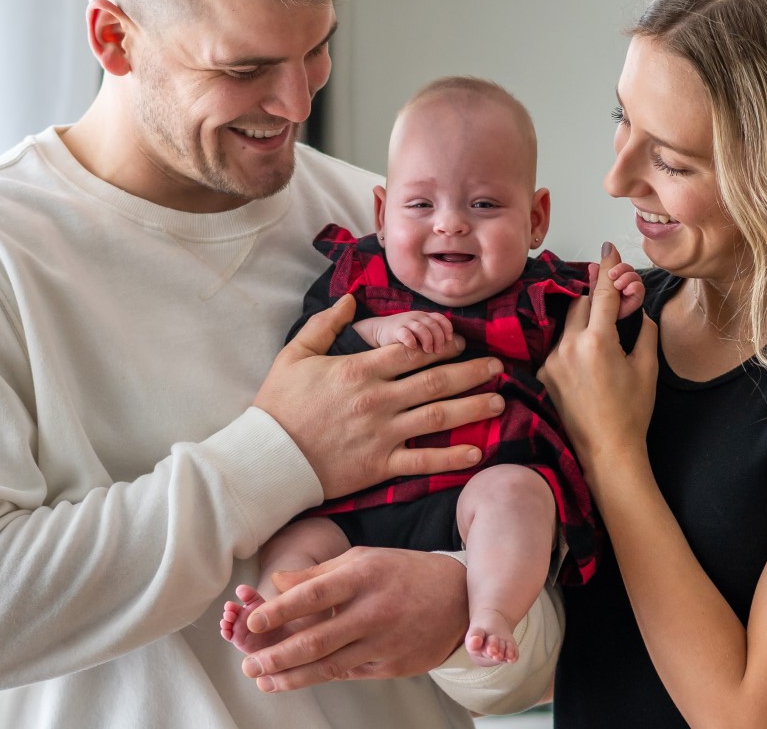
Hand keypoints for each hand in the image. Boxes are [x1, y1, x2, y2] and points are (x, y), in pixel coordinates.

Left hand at [238, 547, 467, 691]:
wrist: (459, 599)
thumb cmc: (404, 573)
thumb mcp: (363, 559)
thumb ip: (318, 573)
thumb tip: (276, 581)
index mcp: (363, 575)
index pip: (314, 595)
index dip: (280, 610)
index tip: (254, 623)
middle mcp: (373, 609)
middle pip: (317, 639)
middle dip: (277, 655)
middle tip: (249, 664)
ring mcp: (384, 641)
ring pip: (329, 665)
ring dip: (292, 677)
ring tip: (265, 681)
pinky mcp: (393, 666)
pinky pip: (350, 673)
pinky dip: (321, 677)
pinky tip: (299, 679)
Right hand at [254, 295, 503, 498]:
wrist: (268, 459)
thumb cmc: (278, 406)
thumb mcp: (295, 355)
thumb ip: (324, 324)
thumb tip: (349, 299)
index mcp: (360, 370)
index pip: (412, 351)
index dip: (441, 345)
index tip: (460, 343)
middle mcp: (378, 399)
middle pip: (435, 380)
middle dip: (470, 372)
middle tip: (497, 368)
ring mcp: (382, 433)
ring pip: (438, 417)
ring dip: (472, 408)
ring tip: (498, 402)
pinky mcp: (380, 465)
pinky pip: (423, 460)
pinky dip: (451, 457)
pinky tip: (476, 452)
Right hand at [354, 311, 455, 352]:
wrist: (378, 330)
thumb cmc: (403, 335)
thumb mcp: (419, 332)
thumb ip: (434, 335)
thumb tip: (455, 347)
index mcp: (424, 316)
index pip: (440, 318)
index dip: (447, 328)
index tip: (449, 340)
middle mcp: (416, 317)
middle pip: (433, 325)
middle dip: (439, 338)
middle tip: (438, 351)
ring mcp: (405, 322)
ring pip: (422, 328)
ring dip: (428, 340)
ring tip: (427, 351)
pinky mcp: (394, 330)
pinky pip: (405, 333)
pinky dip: (411, 341)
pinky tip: (413, 347)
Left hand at [539, 244, 658, 470]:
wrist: (606, 450)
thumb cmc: (631, 412)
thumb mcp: (647, 367)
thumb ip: (642, 330)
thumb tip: (636, 310)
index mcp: (598, 342)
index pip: (603, 293)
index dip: (609, 269)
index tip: (608, 250)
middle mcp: (569, 346)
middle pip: (582, 302)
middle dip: (597, 295)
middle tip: (611, 290)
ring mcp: (552, 360)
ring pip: (568, 323)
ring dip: (584, 319)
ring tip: (602, 328)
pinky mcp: (544, 373)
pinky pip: (558, 344)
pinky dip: (573, 340)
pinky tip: (587, 353)